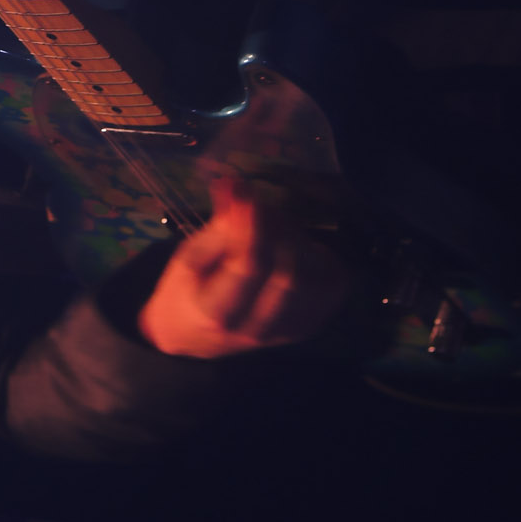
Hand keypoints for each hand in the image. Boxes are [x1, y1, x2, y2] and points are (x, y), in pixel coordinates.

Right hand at [138, 177, 349, 358]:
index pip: (247, 269)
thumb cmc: (187, 290)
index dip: (252, 226)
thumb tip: (238, 186)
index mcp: (216, 312)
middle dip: (276, 229)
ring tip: (272, 225)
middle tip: (256, 206)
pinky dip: (320, 256)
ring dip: (297, 240)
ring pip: (315, 279)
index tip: (244, 193)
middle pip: (287, 274)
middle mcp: (257, 328)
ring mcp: (289, 330)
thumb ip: (218, 226)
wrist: (197, 335)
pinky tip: (295, 247)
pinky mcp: (310, 325)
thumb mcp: (189, 256)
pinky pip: (333, 284)